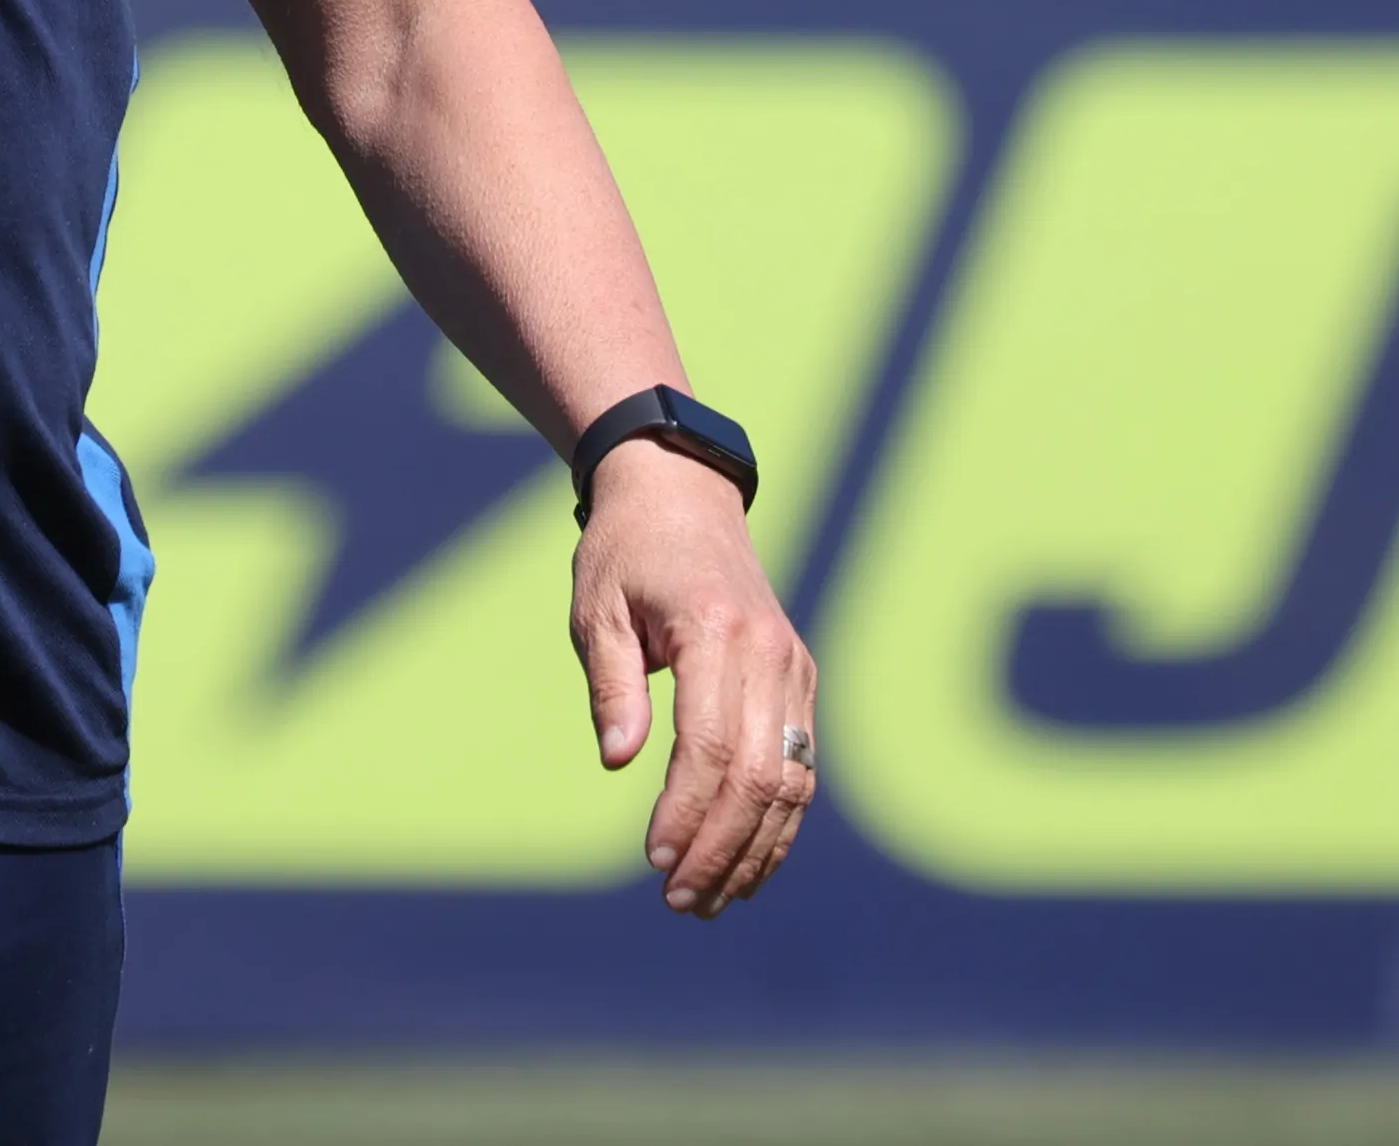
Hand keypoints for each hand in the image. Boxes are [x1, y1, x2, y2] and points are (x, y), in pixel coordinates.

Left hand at [567, 441, 818, 917]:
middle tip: (678, 901)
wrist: (683, 496)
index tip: (654, 861)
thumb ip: (611, 684)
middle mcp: (770, 652)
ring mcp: (793, 667)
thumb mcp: (597, 608)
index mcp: (717, 631)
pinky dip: (778, 823)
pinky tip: (744, 867)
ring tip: (707, 901)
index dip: (686, 811)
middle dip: (721, 848)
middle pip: (760, 775)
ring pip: (792, 780)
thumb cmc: (627, 552)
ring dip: (753, 850)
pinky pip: (800, 765)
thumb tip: (618, 759)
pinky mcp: (799, 681)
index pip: (712, 744)